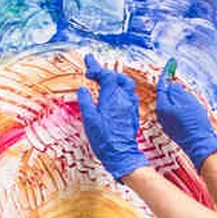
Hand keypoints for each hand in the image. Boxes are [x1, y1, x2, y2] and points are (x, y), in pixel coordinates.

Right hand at [76, 54, 149, 178]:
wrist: (121, 155)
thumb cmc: (104, 139)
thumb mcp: (89, 119)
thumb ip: (86, 101)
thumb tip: (83, 89)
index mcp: (113, 98)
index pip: (107, 75)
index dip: (96, 67)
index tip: (88, 62)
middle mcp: (125, 99)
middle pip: (118, 77)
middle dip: (106, 72)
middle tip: (93, 72)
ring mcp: (131, 106)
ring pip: (126, 85)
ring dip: (114, 79)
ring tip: (103, 80)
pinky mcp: (133, 113)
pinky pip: (128, 95)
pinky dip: (120, 89)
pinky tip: (113, 94)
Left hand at [155, 65, 216, 167]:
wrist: (201, 145)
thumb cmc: (195, 123)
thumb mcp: (187, 101)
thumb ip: (177, 91)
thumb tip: (171, 86)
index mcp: (163, 107)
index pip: (163, 85)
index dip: (167, 72)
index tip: (172, 62)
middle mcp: (161, 115)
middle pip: (166, 95)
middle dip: (172, 85)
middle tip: (177, 74)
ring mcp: (167, 123)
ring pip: (171, 104)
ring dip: (178, 97)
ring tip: (189, 95)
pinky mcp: (174, 129)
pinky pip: (175, 112)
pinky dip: (181, 106)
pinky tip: (190, 108)